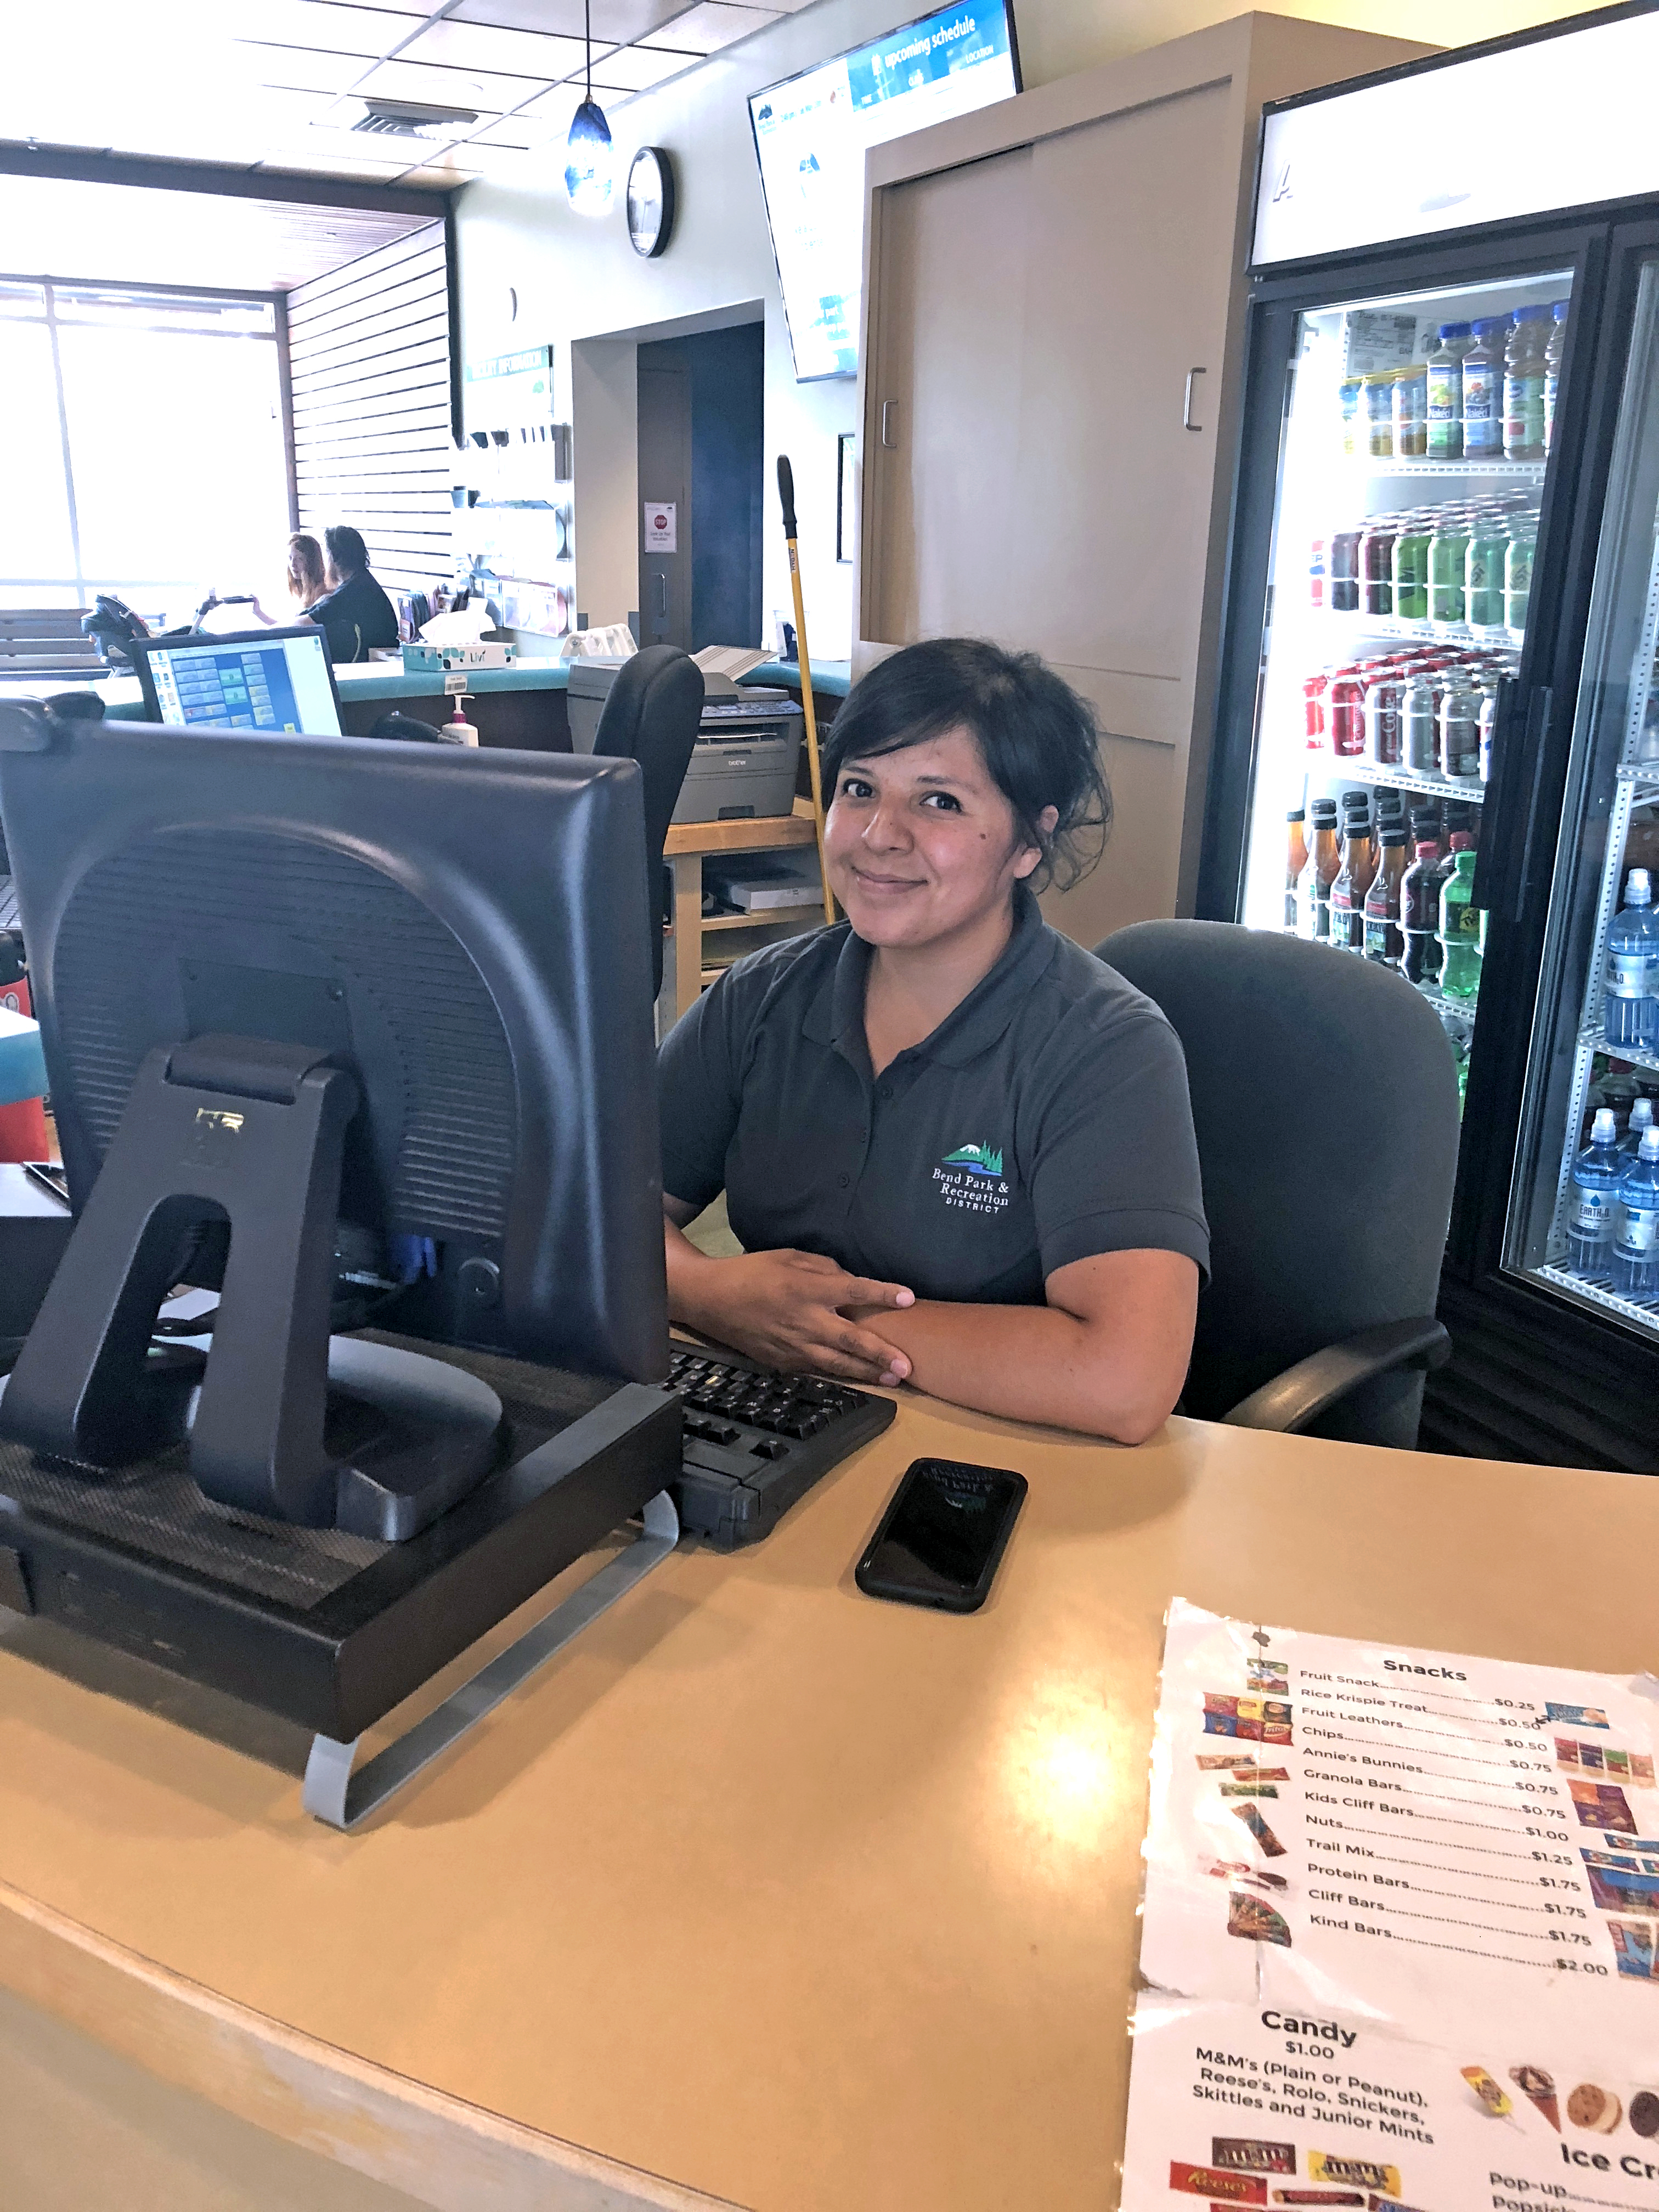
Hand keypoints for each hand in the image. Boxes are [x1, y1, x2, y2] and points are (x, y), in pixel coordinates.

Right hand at [677, 1248, 914, 1384]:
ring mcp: (794, 1346)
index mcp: (807, 1289)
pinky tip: (861, 1379)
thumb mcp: (791, 1257)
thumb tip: (851, 1281)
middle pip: (850, 1339)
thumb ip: (825, 1268)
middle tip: (906, 1366)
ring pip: (837, 1364)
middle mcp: (805, 1321)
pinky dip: (841, 1376)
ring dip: (867, 1373)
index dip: (882, 1294)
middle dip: (880, 1353)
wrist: (712, 1300)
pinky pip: (818, 1370)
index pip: (853, 1291)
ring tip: (893, 1379)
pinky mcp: (784, 1362)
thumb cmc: (754, 1272)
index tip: (908, 1297)